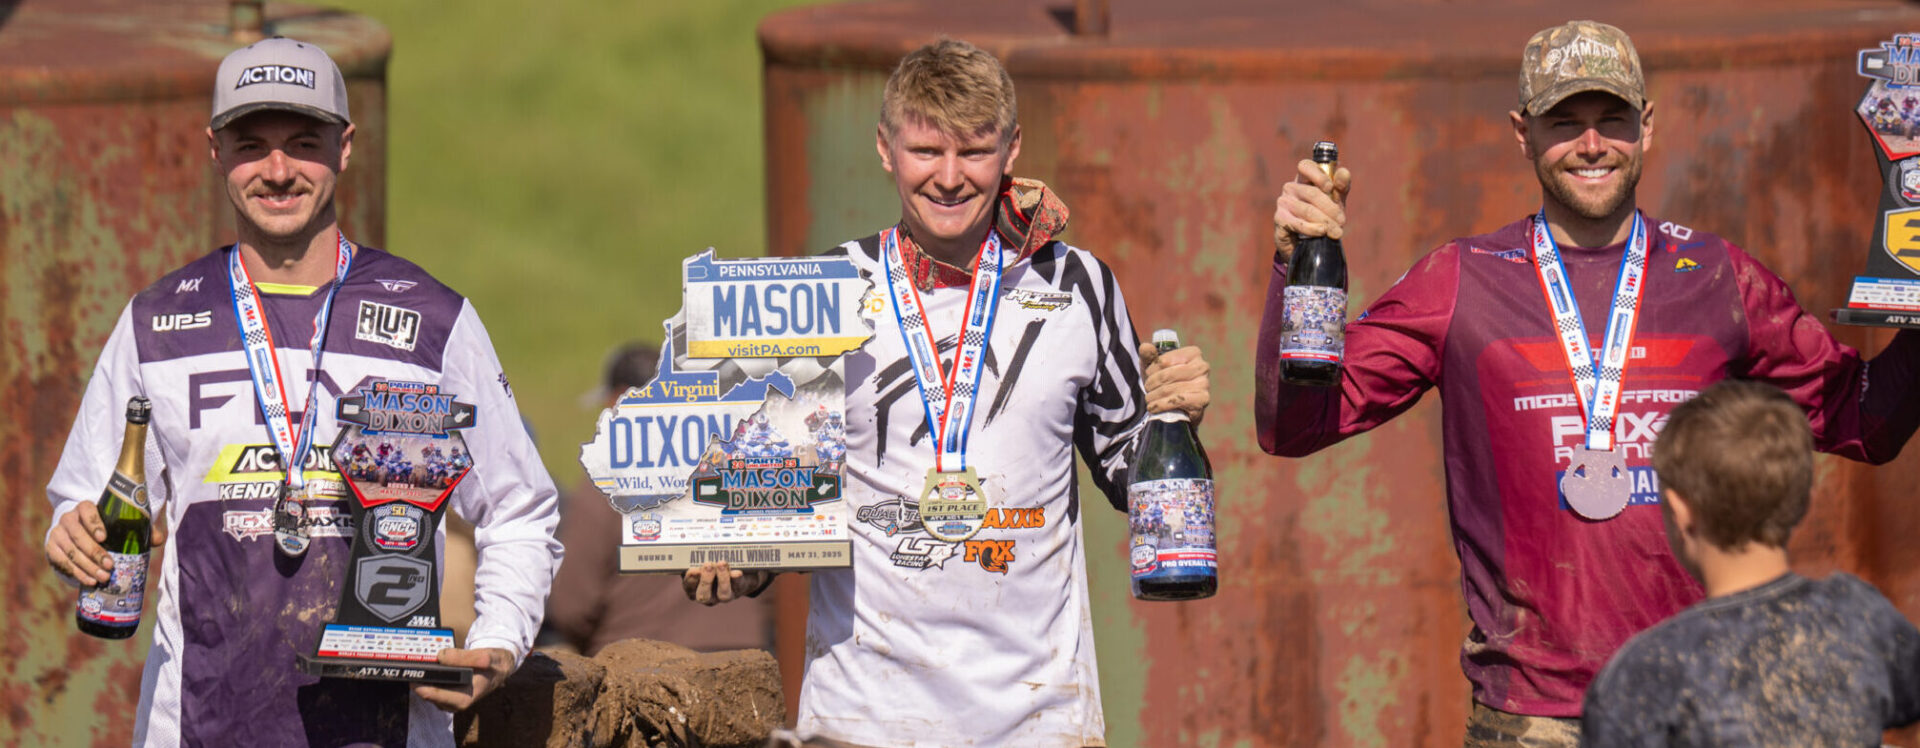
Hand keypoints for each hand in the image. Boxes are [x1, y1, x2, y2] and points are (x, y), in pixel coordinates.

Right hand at [46, 502, 168, 586]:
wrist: (80, 535)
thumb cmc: (107, 528)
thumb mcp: (121, 525)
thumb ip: (140, 529)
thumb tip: (158, 539)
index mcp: (84, 508)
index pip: (86, 510)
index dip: (93, 522)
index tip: (104, 537)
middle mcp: (68, 518)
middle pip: (78, 534)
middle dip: (94, 552)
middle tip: (109, 566)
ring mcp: (57, 533)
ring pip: (70, 550)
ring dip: (87, 566)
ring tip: (103, 577)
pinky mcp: (51, 548)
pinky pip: (61, 561)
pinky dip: (75, 572)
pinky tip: (88, 581)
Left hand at [414, 647, 513, 711]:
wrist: (500, 667)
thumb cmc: (494, 664)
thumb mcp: (484, 657)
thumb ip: (463, 657)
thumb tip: (440, 656)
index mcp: (465, 698)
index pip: (436, 696)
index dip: (421, 686)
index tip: (411, 675)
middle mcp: (456, 702)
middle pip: (428, 695)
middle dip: (418, 682)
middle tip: (410, 667)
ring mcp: (451, 699)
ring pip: (429, 692)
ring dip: (422, 680)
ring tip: (416, 665)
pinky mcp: (449, 693)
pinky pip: (433, 687)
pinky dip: (428, 678)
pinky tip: (427, 666)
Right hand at [681, 561, 770, 605]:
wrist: (736, 574)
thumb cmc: (712, 567)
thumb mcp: (702, 563)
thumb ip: (699, 561)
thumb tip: (696, 551)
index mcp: (694, 589)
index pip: (689, 586)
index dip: (690, 579)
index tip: (692, 570)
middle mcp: (708, 596)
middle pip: (704, 596)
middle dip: (705, 580)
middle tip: (708, 566)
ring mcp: (723, 596)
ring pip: (723, 594)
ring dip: (722, 578)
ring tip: (721, 563)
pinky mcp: (738, 590)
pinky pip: (738, 585)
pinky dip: (736, 577)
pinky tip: (737, 572)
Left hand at [1140, 342, 1210, 424]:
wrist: (1177, 408)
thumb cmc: (1165, 383)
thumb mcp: (1154, 368)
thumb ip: (1148, 356)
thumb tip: (1145, 347)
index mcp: (1193, 353)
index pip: (1164, 360)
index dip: (1151, 370)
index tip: (1148, 375)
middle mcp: (1202, 366)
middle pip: (1167, 375)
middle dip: (1151, 384)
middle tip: (1147, 389)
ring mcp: (1204, 383)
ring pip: (1170, 389)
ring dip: (1153, 396)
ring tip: (1149, 399)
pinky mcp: (1203, 399)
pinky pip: (1177, 401)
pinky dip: (1160, 405)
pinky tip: (1154, 407)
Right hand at [1272, 157, 1351, 264]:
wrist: (1306, 242)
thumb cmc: (1323, 216)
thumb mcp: (1335, 201)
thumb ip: (1341, 187)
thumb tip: (1343, 172)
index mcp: (1304, 178)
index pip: (1305, 166)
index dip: (1318, 175)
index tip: (1330, 187)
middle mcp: (1291, 187)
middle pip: (1311, 193)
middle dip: (1330, 208)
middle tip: (1342, 220)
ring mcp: (1283, 202)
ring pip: (1307, 210)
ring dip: (1325, 222)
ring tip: (1336, 232)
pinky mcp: (1280, 219)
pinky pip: (1298, 223)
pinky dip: (1312, 229)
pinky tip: (1321, 232)